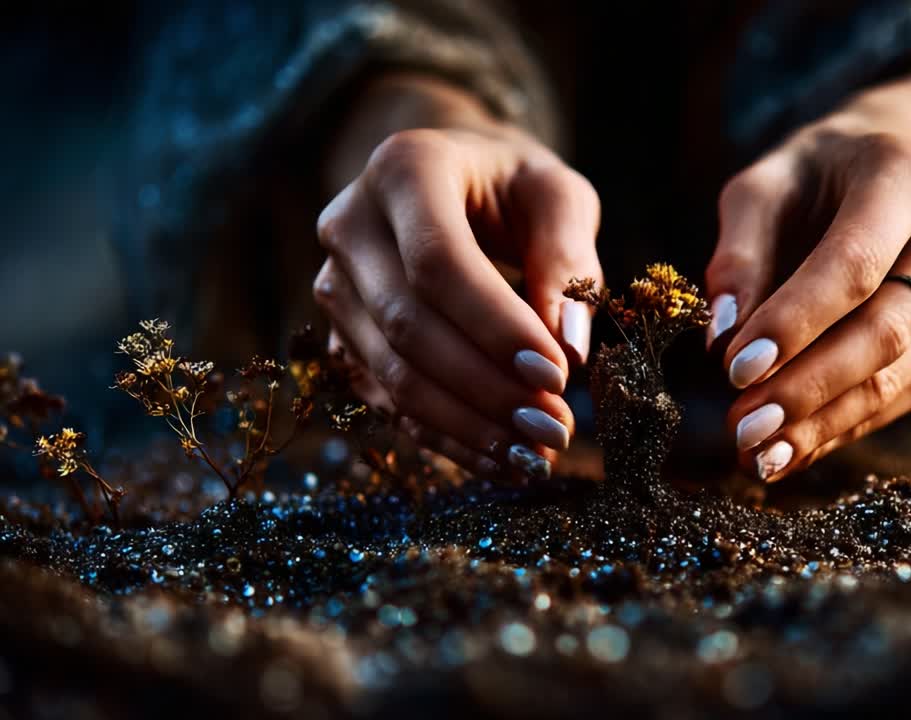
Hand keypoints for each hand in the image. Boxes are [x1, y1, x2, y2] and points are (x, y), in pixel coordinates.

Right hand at [313, 76, 601, 479]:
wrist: (452, 181)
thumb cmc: (513, 185)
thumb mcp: (556, 197)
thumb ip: (568, 260)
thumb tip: (571, 348)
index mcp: (404, 169)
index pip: (438, 263)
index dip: (495, 327)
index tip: (557, 374)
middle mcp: (350, 225)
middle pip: (407, 326)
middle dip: (486, 388)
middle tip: (554, 428)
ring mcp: (334, 284)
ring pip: (390, 373)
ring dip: (466, 425)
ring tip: (536, 453)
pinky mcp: (340, 336)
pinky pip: (387, 400)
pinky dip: (447, 437)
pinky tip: (502, 459)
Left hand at [705, 71, 910, 481]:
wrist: (883, 171)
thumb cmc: (811, 178)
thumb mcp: (761, 189)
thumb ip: (738, 254)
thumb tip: (723, 336)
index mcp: (907, 176)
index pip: (855, 263)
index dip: (796, 322)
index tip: (735, 369)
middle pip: (886, 329)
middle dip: (808, 387)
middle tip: (744, 426)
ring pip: (896, 375)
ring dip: (822, 422)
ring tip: (757, 454)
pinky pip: (898, 397)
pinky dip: (839, 428)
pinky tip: (788, 450)